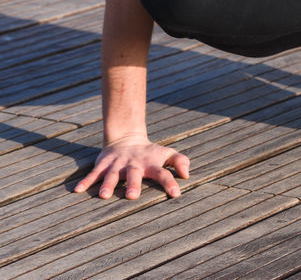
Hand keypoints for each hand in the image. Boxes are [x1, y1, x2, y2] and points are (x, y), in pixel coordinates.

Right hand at [73, 137, 189, 199]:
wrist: (126, 138)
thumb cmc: (150, 153)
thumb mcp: (166, 154)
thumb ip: (180, 161)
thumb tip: (187, 174)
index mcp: (151, 164)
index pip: (163, 173)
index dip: (170, 183)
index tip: (176, 194)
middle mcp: (134, 164)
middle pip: (134, 175)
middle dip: (133, 185)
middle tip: (132, 196)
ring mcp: (117, 164)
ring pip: (112, 175)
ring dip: (108, 185)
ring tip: (104, 196)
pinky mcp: (103, 164)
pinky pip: (94, 173)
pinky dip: (86, 181)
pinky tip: (78, 190)